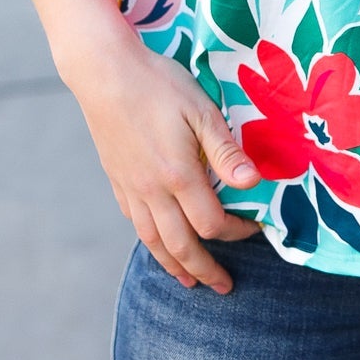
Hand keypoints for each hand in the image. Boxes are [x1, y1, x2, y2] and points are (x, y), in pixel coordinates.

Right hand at [70, 35, 261, 292]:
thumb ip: (226, 151)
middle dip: (205, 270)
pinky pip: (135, 222)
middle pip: (181, 246)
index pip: (212, 224)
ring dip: (174, 265)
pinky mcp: (116, 179)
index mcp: (178, 176)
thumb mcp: (202, 111)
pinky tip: (158, 244)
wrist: (104, 72)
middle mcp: (152, 191)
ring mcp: (130, 187)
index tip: (254, 229)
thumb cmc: (159, 85)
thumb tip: (253, 184)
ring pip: (153, 241)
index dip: (237, 233)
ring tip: (189, 282)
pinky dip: (151, 241)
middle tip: (223, 287)